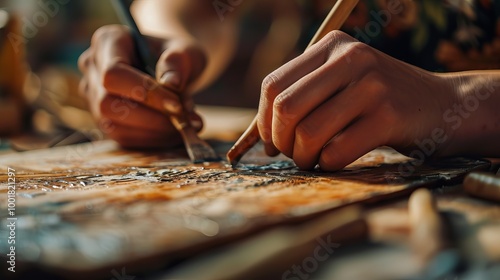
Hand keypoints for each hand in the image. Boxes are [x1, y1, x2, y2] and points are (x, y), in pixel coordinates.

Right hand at [78, 25, 206, 148]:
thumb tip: (171, 83)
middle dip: (151, 118)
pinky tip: (176, 133)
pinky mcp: (104, 120)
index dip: (144, 92)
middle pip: (107, 102)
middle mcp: (93, 68)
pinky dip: (152, 139)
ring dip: (154, 132)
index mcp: (107, 41)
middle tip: (186, 120)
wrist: (172, 70)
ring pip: (113, 125)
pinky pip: (123, 137)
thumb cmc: (177, 57)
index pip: (114, 73)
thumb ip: (179, 62)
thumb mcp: (186, 51)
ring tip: (187, 126)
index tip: (177, 105)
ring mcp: (94, 96)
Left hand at [257, 31, 455, 170]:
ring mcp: (371, 86)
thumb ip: (304, 96)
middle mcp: (351, 58)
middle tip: (291, 153)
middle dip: (280, 141)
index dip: (263, 120)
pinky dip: (328, 164)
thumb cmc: (380, 100)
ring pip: (308, 133)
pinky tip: (335, 160)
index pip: (274, 85)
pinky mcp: (389, 117)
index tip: (271, 140)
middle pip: (286, 108)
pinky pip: (336, 152)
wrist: (442, 104)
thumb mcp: (342, 81)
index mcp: (332, 45)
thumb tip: (258, 135)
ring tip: (312, 160)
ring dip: (303, 157)